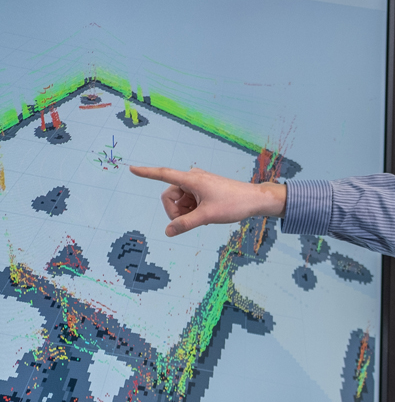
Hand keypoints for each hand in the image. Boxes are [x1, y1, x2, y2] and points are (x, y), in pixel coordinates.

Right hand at [128, 166, 286, 236]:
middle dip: (175, 211)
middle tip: (189, 222)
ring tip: (203, 217)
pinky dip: (193, 210)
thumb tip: (168, 232)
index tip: (131, 169)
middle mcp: (192, 178)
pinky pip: (190, 201)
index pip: (163, 174)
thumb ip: (185, 224)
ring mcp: (199, 184)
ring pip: (180, 201)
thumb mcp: (207, 216)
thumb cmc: (233, 204)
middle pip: (170, 196)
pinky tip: (206, 215)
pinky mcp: (205, 190)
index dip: (146, 173)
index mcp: (191, 179)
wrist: (255, 200)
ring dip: (185, 212)